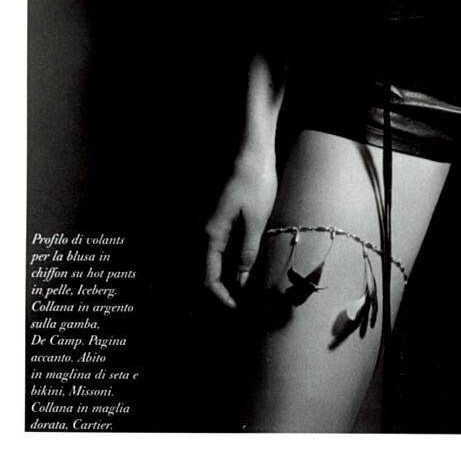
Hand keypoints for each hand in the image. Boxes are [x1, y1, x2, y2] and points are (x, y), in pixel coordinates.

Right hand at [204, 148, 277, 308]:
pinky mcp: (218, 217)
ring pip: (210, 261)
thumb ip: (247, 253)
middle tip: (241, 305)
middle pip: (204, 273)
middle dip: (220, 293)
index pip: (207, 279)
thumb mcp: (257, 221)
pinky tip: (242, 266)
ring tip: (244, 291)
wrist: (252, 151)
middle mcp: (203, 231)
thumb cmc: (256, 182)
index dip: (220, 298)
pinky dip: (226, 262)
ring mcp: (209, 223)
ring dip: (223, 278)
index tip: (238, 310)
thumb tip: (239, 283)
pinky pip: (216, 248)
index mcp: (210, 235)